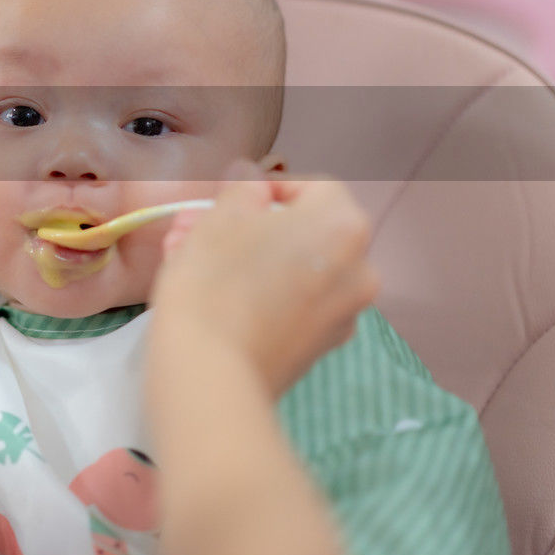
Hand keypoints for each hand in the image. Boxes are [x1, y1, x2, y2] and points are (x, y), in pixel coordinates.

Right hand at [148, 160, 379, 399]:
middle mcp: (360, 268)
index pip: (311, 186)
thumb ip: (244, 185)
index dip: (263, 188)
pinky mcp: (320, 348)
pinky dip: (263, 292)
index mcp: (344, 225)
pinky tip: (218, 297)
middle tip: (198, 228)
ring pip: (295, 268)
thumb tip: (253, 181)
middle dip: (249, 225)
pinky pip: (294, 303)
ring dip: (250, 257)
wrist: (210, 373)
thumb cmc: (216, 280)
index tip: (225, 202)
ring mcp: (345, 313)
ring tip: (193, 260)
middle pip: (302, 230)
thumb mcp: (223, 213)